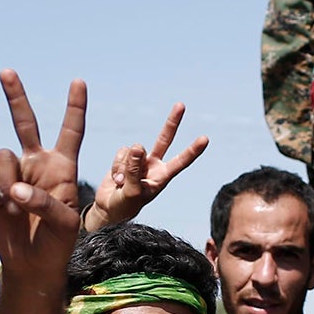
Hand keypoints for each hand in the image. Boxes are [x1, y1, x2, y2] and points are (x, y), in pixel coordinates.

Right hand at [0, 70, 85, 288]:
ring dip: (6, 179)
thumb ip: (45, 203)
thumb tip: (16, 189)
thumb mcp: (64, 225)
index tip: (79, 82)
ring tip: (13, 204)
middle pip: (25, 123)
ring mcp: (14, 176)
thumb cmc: (58, 244)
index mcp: (63, 168)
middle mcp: (37, 165)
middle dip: (16, 97)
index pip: (71, 132)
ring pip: (2, 157)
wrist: (32, 265)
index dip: (75, 108)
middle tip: (7, 71)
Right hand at [85, 104, 209, 230]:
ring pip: (134, 149)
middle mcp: (154, 165)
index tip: (205, 139)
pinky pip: (122, 152)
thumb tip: (137, 146)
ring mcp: (140, 160)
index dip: (192, 151)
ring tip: (123, 183)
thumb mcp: (132, 192)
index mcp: (162, 176)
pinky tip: (117, 179)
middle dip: (172, 122)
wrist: (108, 208)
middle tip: (181, 105)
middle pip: (165, 139)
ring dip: (125, 166)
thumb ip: (135, 170)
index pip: (180, 161)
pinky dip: (117, 165)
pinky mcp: (126, 158)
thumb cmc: (125, 206)